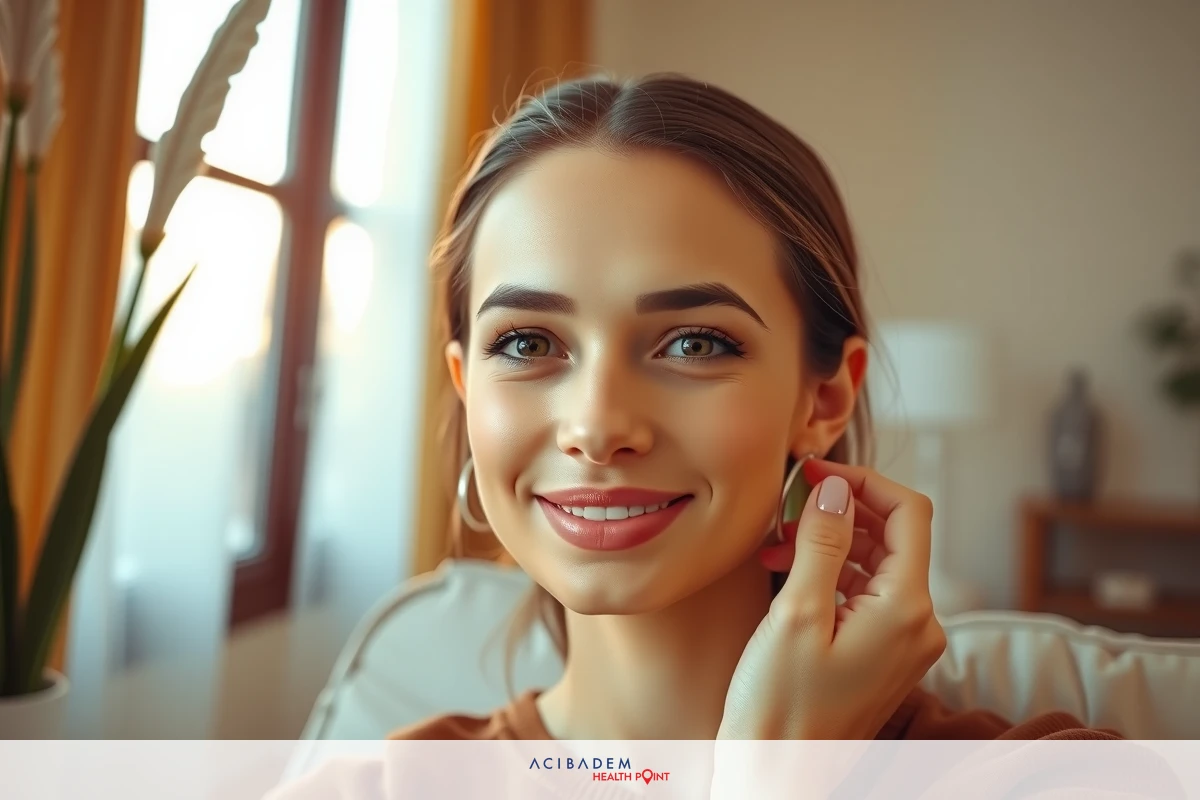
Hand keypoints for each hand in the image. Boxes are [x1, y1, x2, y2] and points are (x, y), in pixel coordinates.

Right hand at [717, 459, 946, 739]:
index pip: (909, 513)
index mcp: (907, 610)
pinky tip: (786, 568)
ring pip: (876, 562)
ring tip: (775, 539)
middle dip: (841, 508)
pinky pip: (865, 593)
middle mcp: (918, 624)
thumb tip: (837, 488)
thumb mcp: (796, 613)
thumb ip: (822, 543)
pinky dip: (830, 571)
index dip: (862, 480)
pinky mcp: (880, 654)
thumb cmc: (780, 708)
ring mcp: (902, 641)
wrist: (775, 775)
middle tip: (787, 500)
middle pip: (894, 535)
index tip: (813, 471)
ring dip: (830, 539)